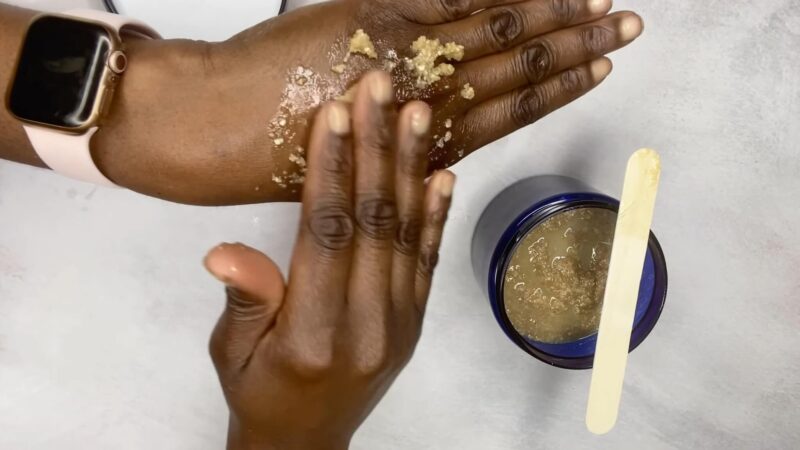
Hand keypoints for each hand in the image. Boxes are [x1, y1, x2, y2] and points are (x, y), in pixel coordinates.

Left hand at [95, 0, 641, 204]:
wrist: (203, 131)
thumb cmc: (269, 163)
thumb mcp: (351, 172)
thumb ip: (402, 148)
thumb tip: (444, 138)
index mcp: (420, 144)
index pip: (510, 112)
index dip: (560, 88)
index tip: (601, 69)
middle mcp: (421, 100)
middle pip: (516, 68)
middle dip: (576, 46)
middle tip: (626, 25)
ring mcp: (400, 53)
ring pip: (494, 28)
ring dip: (550, 11)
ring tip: (597, 0)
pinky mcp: (368, 16)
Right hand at [203, 72, 454, 448]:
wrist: (307, 443)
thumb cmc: (262, 394)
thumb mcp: (233, 354)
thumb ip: (245, 301)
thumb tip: (226, 253)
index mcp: (316, 333)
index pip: (327, 234)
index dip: (333, 170)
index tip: (336, 115)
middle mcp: (368, 326)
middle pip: (374, 221)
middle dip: (376, 148)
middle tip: (380, 91)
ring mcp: (400, 323)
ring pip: (407, 231)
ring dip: (410, 167)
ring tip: (416, 114)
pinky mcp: (415, 320)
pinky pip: (427, 259)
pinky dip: (435, 214)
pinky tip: (440, 174)